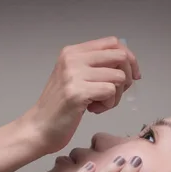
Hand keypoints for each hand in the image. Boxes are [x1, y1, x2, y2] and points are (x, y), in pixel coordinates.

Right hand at [22, 36, 140, 153]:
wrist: (38, 128)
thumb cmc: (59, 107)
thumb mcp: (74, 77)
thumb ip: (95, 66)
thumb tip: (127, 61)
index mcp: (72, 52)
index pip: (113, 43)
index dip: (129, 58)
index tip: (132, 74)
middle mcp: (72, 59)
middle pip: (120, 56)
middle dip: (126, 77)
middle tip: (115, 93)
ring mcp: (74, 75)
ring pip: (118, 77)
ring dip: (115, 96)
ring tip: (99, 105)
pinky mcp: (78, 92)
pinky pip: (110, 92)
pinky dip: (108, 105)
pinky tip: (93, 110)